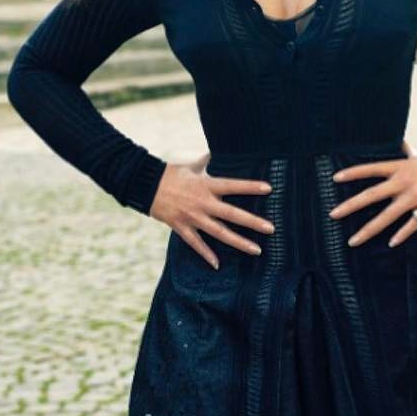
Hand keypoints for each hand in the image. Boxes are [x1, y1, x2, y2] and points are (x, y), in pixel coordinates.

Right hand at [149, 151, 275, 268]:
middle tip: (271, 228)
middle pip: (231, 214)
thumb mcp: (191, 166)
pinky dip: (206, 254)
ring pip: (219, 233)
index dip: (250, 187)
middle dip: (252, 222)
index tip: (269, 189)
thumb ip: (206, 161)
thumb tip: (215, 150)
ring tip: (257, 250)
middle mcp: (202, 202)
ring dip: (238, 242)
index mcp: (206, 185)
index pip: (233, 185)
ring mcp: (192, 217)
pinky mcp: (181, 227)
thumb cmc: (170, 173)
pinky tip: (217, 265)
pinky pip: (196, 244)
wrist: (145, 185)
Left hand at [328, 139, 416, 247]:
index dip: (353, 173)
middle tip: (332, 215)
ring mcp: (416, 195)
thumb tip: (399, 141)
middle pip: (373, 194)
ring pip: (388, 214)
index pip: (371, 169)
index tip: (334, 179)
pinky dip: (402, 233)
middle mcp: (404, 181)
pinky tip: (391, 243)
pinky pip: (413, 223)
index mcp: (400, 167)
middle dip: (351, 205)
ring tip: (353, 241)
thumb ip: (405, 151)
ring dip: (369, 229)